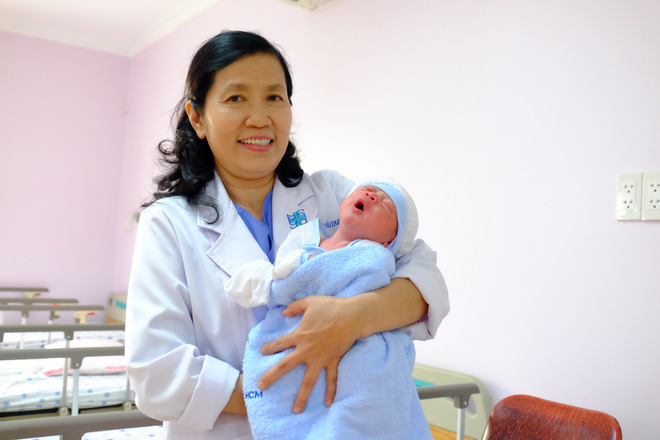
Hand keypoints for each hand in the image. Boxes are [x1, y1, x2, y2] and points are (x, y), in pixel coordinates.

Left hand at [257, 295, 362, 413]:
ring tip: (295, 410)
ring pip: (308, 381)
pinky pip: (332, 379)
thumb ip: (295, 307)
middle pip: (286, 366)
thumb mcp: (310, 302)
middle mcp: (307, 350)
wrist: (353, 316)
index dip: (269, 347)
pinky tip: (327, 403)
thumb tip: (283, 312)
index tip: (262, 352)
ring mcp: (321, 359)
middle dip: (272, 377)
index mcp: (300, 335)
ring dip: (302, 396)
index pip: (280, 343)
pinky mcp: (333, 362)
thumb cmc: (331, 307)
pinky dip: (330, 392)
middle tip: (261, 386)